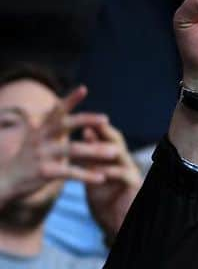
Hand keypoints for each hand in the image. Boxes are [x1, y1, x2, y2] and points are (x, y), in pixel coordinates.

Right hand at [0, 87, 118, 204]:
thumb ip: (46, 127)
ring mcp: (42, 154)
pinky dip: (87, 175)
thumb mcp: (33, 139)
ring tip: (114, 153)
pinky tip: (101, 178)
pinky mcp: (45, 172)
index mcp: (41, 129)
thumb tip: (45, 109)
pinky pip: (70, 172)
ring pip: (72, 149)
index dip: (69, 100)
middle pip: (65, 124)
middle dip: (86, 119)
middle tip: (106, 118)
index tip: (84, 89)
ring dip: (95, 151)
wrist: (6, 179)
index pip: (56, 110)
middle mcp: (41, 138)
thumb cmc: (26, 159)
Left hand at [83, 118, 142, 238]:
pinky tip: (96, 169)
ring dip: (104, 147)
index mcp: (114, 162)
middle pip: (116, 141)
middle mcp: (125, 165)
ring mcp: (131, 175)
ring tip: (89, 142)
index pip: (106, 138)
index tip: (77, 118)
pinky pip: (123, 174)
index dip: (94, 127)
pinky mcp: (134, 188)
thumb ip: (89, 158)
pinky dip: (109, 170)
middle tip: (89, 121)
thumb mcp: (94, 178)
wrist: (116, 228)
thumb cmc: (105, 205)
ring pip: (120, 154)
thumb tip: (86, 133)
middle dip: (103, 130)